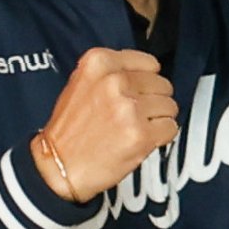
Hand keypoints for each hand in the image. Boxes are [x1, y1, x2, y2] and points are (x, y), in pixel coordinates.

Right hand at [31, 46, 175, 205]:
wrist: (58, 166)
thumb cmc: (68, 130)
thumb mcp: (81, 83)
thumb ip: (112, 73)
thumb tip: (146, 73)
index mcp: (99, 63)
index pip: (149, 62)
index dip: (147, 80)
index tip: (140, 91)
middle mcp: (115, 81)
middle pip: (162, 85)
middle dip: (154, 101)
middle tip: (135, 115)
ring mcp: (129, 108)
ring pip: (169, 106)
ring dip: (158, 119)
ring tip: (136, 128)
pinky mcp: (141, 135)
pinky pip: (171, 128)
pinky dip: (161, 136)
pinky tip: (141, 140)